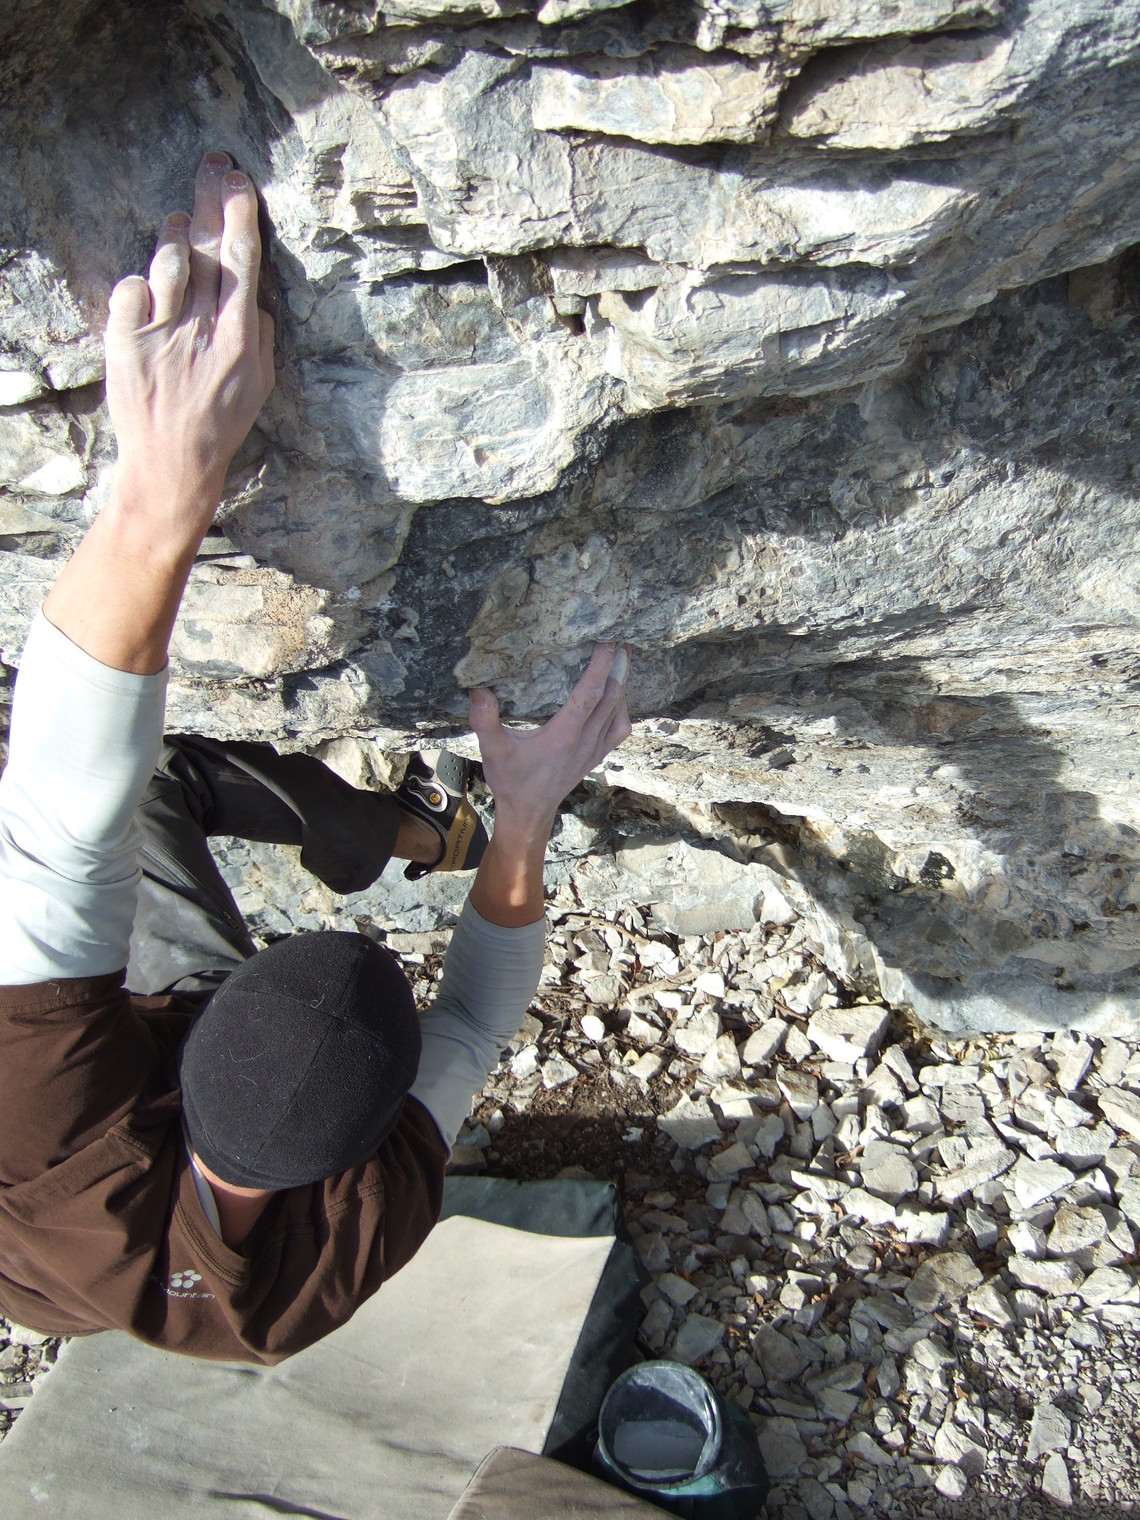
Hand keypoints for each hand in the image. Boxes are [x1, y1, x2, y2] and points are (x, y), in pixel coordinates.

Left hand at [105, 151, 274, 531]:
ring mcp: (162, 331)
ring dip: (176, 235)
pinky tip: (147, 286)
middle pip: (209, 247)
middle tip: (212, 165)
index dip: (240, 212)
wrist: (172, 464)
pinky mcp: (127, 340)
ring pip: (169, 259)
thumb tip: (255, 300)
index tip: (238, 180)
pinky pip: (130, 290)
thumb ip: (260, 337)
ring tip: (180, 223)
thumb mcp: (259, 385)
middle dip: (211, 199)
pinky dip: (139, 282)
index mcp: (239, 336)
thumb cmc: (221, 425)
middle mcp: (202, 327)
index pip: (243, 259)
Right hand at [469, 644, 632, 839]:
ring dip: (623, 684)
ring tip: (621, 660)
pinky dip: (622, 708)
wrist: (528, 814)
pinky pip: (619, 729)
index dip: (601, 666)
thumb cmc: (511, 782)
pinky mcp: (596, 756)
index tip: (607, 641)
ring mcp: (594, 750)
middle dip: (617, 667)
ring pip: (619, 712)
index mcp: (563, 735)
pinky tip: (618, 696)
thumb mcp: (492, 751)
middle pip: (612, 698)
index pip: (590, 694)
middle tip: (619, 640)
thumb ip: (484, 720)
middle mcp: (584, 741)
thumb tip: (478, 691)